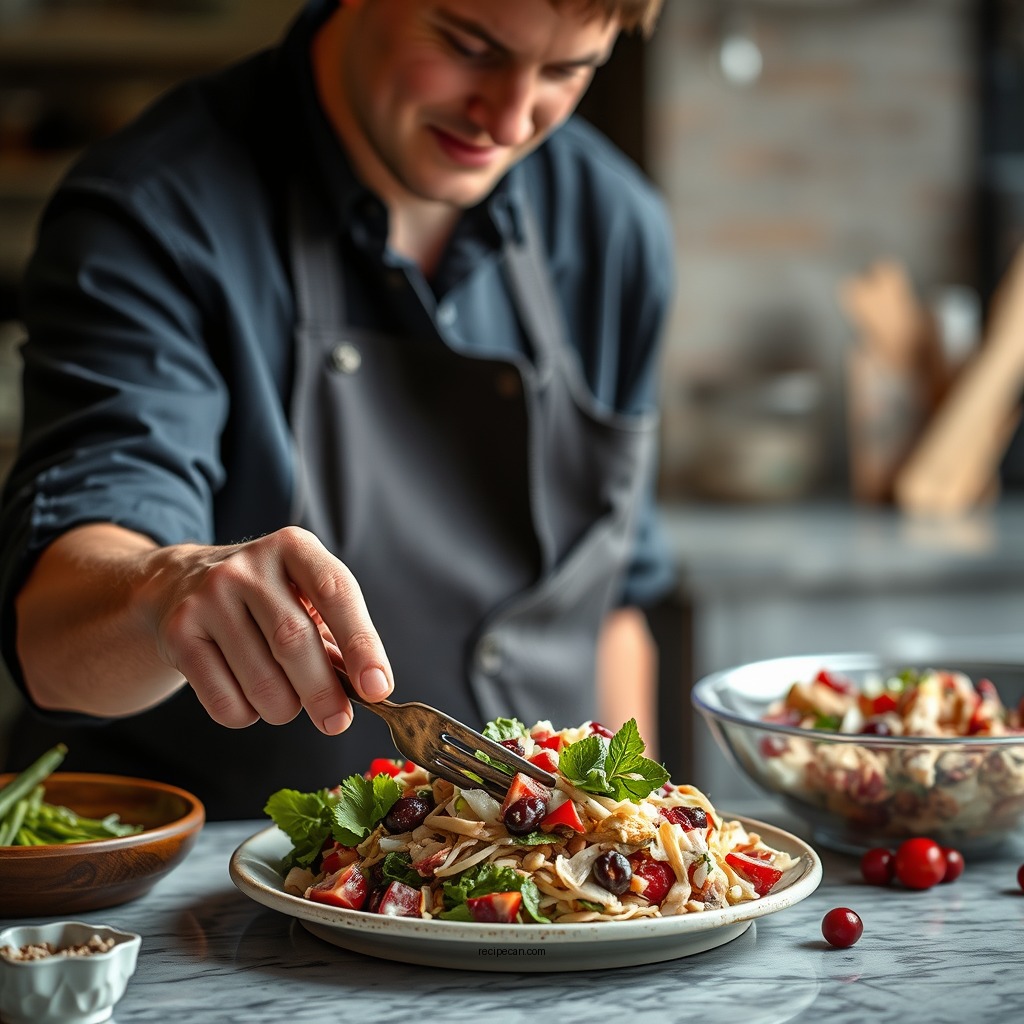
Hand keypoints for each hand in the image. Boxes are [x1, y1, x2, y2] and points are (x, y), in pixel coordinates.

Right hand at [144, 526, 391, 734]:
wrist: (179, 584)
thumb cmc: (265, 600)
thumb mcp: (303, 598)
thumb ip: (336, 638)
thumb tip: (369, 689)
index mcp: (294, 548)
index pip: (336, 593)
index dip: (361, 643)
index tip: (378, 687)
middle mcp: (249, 566)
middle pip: (293, 639)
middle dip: (322, 691)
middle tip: (338, 721)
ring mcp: (209, 596)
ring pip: (260, 678)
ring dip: (283, 708)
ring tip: (287, 705)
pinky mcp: (179, 632)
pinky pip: (222, 698)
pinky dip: (246, 715)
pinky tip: (248, 700)